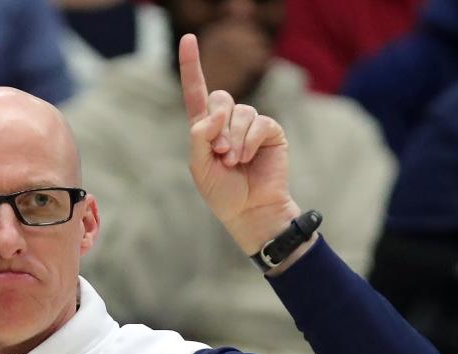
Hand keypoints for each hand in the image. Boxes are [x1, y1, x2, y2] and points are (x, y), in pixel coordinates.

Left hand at [179, 33, 299, 254]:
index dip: (192, 65)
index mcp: (206, 128)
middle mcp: (227, 122)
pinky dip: (250, 141)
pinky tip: (248, 158)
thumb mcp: (199, 166)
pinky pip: (258, 122)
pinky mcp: (269, 131)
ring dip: (233, 139)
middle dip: (217, 126)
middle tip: (220, 154)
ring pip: (239, 112)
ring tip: (234, 162)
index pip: (197, 92)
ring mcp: (250, 125)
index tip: (188, 38)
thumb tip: (216, 113)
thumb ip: (199, 136)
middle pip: (220, 98)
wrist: (249, 210)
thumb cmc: (222, 192)